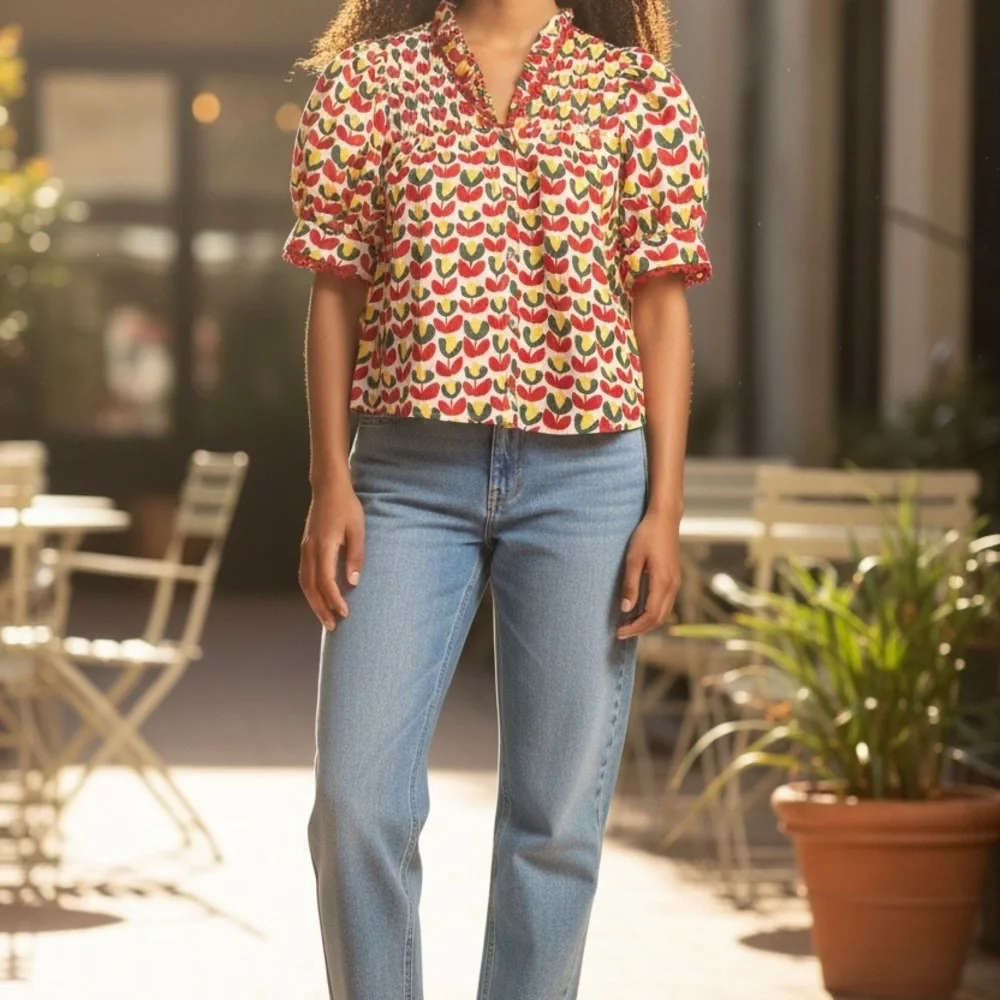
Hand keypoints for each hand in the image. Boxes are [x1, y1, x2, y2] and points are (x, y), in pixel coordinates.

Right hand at [299, 478, 364, 630]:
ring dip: (314, 603)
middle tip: (333, 626)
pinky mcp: (305, 547)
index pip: (326, 581)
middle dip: (321, 609)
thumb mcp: (358, 530)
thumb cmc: (347, 507)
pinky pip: (305, 574)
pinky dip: (310, 590)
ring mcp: (305, 548)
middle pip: (311, 587)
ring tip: (326, 618)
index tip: (345, 613)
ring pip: (304, 583)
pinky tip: (320, 598)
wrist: (328, 488)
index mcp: (323, 546)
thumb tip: (353, 582)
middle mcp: (310, 550)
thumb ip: (356, 556)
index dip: (334, 599)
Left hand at [616, 510, 680, 639]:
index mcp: (662, 582)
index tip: (619, 632)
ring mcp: (675, 582)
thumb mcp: (633, 559)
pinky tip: (639, 609)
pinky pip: (665, 603)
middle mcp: (672, 585)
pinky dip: (653, 612)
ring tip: (628, 623)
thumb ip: (630, 585)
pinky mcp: (674, 578)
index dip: (635, 627)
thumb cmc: (647, 535)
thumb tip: (626, 608)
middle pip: (659, 618)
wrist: (665, 518)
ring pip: (664, 612)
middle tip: (621, 632)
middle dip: (640, 629)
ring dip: (647, 622)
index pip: (650, 615)